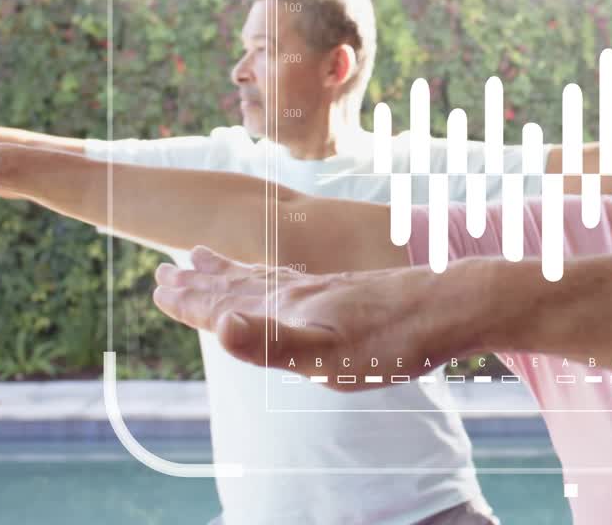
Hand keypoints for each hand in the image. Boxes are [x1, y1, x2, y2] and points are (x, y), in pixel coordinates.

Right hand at [152, 247, 478, 390]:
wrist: (452, 305)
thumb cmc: (393, 339)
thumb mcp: (328, 353)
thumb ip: (271, 343)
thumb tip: (220, 326)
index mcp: (289, 309)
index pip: (227, 304)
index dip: (193, 301)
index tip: (158, 285)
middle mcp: (302, 292)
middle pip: (239, 286)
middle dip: (201, 283)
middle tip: (165, 270)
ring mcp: (326, 290)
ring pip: (264, 278)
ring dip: (230, 273)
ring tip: (204, 258)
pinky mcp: (350, 292)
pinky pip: (294, 279)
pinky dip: (272, 275)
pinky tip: (281, 280)